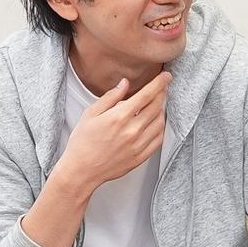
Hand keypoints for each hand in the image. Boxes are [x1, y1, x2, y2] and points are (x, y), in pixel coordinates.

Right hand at [54, 71, 170, 191]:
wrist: (81, 170)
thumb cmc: (82, 142)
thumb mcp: (91, 114)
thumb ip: (110, 97)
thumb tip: (125, 83)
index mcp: (119, 117)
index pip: (146, 95)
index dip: (159, 83)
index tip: (166, 76)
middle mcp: (132, 131)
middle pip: (156, 107)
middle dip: (161, 94)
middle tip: (162, 88)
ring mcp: (138, 145)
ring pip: (160, 122)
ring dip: (161, 110)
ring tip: (156, 105)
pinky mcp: (140, 157)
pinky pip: (158, 139)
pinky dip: (160, 128)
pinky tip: (155, 123)